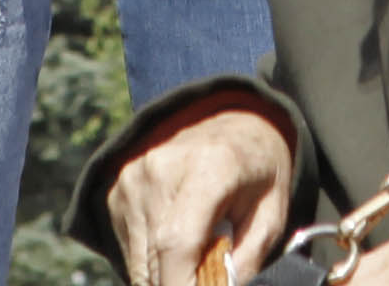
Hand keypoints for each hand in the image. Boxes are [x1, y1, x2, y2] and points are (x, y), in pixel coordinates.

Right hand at [104, 100, 294, 285]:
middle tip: (206, 280)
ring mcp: (132, 179)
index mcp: (207, 167)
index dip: (182, 285)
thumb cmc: (256, 170)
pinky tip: (178, 245)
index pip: (178, 242)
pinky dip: (153, 262)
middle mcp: (160, 169)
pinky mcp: (116, 190)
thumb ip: (248, 259)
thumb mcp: (271, 214)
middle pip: (155, 260)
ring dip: (165, 277)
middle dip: (179, 284)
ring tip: (196, 260)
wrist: (229, 119)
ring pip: (139, 262)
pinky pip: (130, 249)